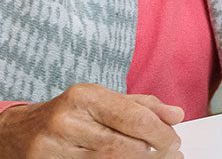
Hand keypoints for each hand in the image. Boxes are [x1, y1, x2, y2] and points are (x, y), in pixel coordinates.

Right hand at [0, 84, 183, 157]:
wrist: (17, 133)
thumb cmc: (66, 115)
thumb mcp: (101, 101)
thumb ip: (141, 106)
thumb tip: (175, 115)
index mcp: (85, 97)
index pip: (136, 119)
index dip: (162, 134)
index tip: (174, 142)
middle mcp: (68, 121)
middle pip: (126, 146)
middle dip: (154, 153)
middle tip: (168, 155)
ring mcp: (55, 148)